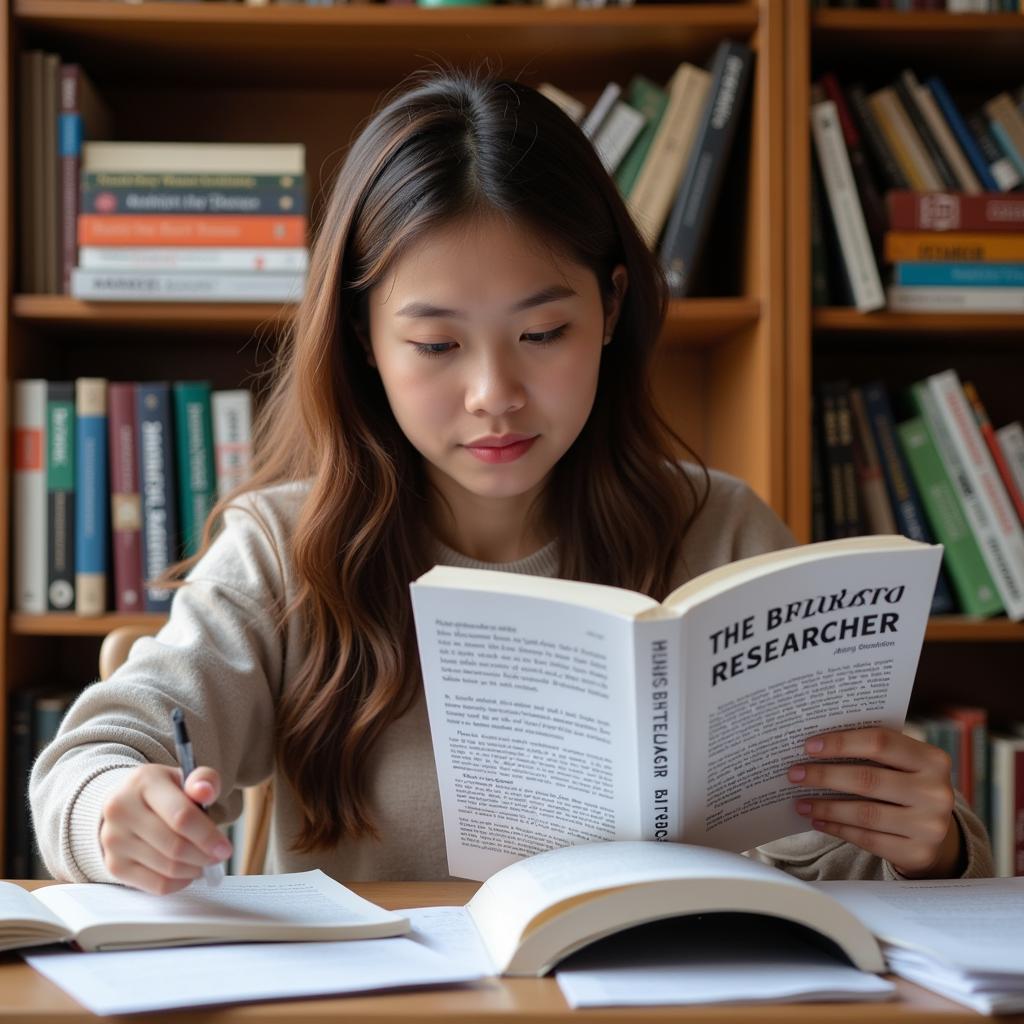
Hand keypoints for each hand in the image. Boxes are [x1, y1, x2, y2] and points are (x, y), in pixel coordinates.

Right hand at [100, 764, 231, 893]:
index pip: (181, 816)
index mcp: (143, 782)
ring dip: (194, 869)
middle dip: (204, 856)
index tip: (225, 848)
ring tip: (204, 861)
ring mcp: (113, 840)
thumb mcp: (185, 777)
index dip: (207, 836)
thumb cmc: (164, 792)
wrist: (126, 803)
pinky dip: (179, 883)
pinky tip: (187, 871)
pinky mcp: (113, 865)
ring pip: (167, 868)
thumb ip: (203, 780)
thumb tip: (206, 791)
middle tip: (218, 856)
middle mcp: (121, 810)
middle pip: (174, 846)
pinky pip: (156, 885)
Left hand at [788, 726, 961, 878]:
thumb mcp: (903, 765)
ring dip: (825, 806)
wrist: (940, 835)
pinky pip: (867, 839)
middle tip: (794, 774)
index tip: (808, 746)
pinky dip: (837, 828)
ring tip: (800, 801)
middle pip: (868, 780)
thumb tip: (815, 747)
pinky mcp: (918, 853)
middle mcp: (937, 793)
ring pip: (864, 813)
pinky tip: (818, 821)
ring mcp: (930, 826)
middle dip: (824, 776)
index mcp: (933, 759)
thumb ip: (873, 752)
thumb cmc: (908, 787)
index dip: (841, 742)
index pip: (880, 742)